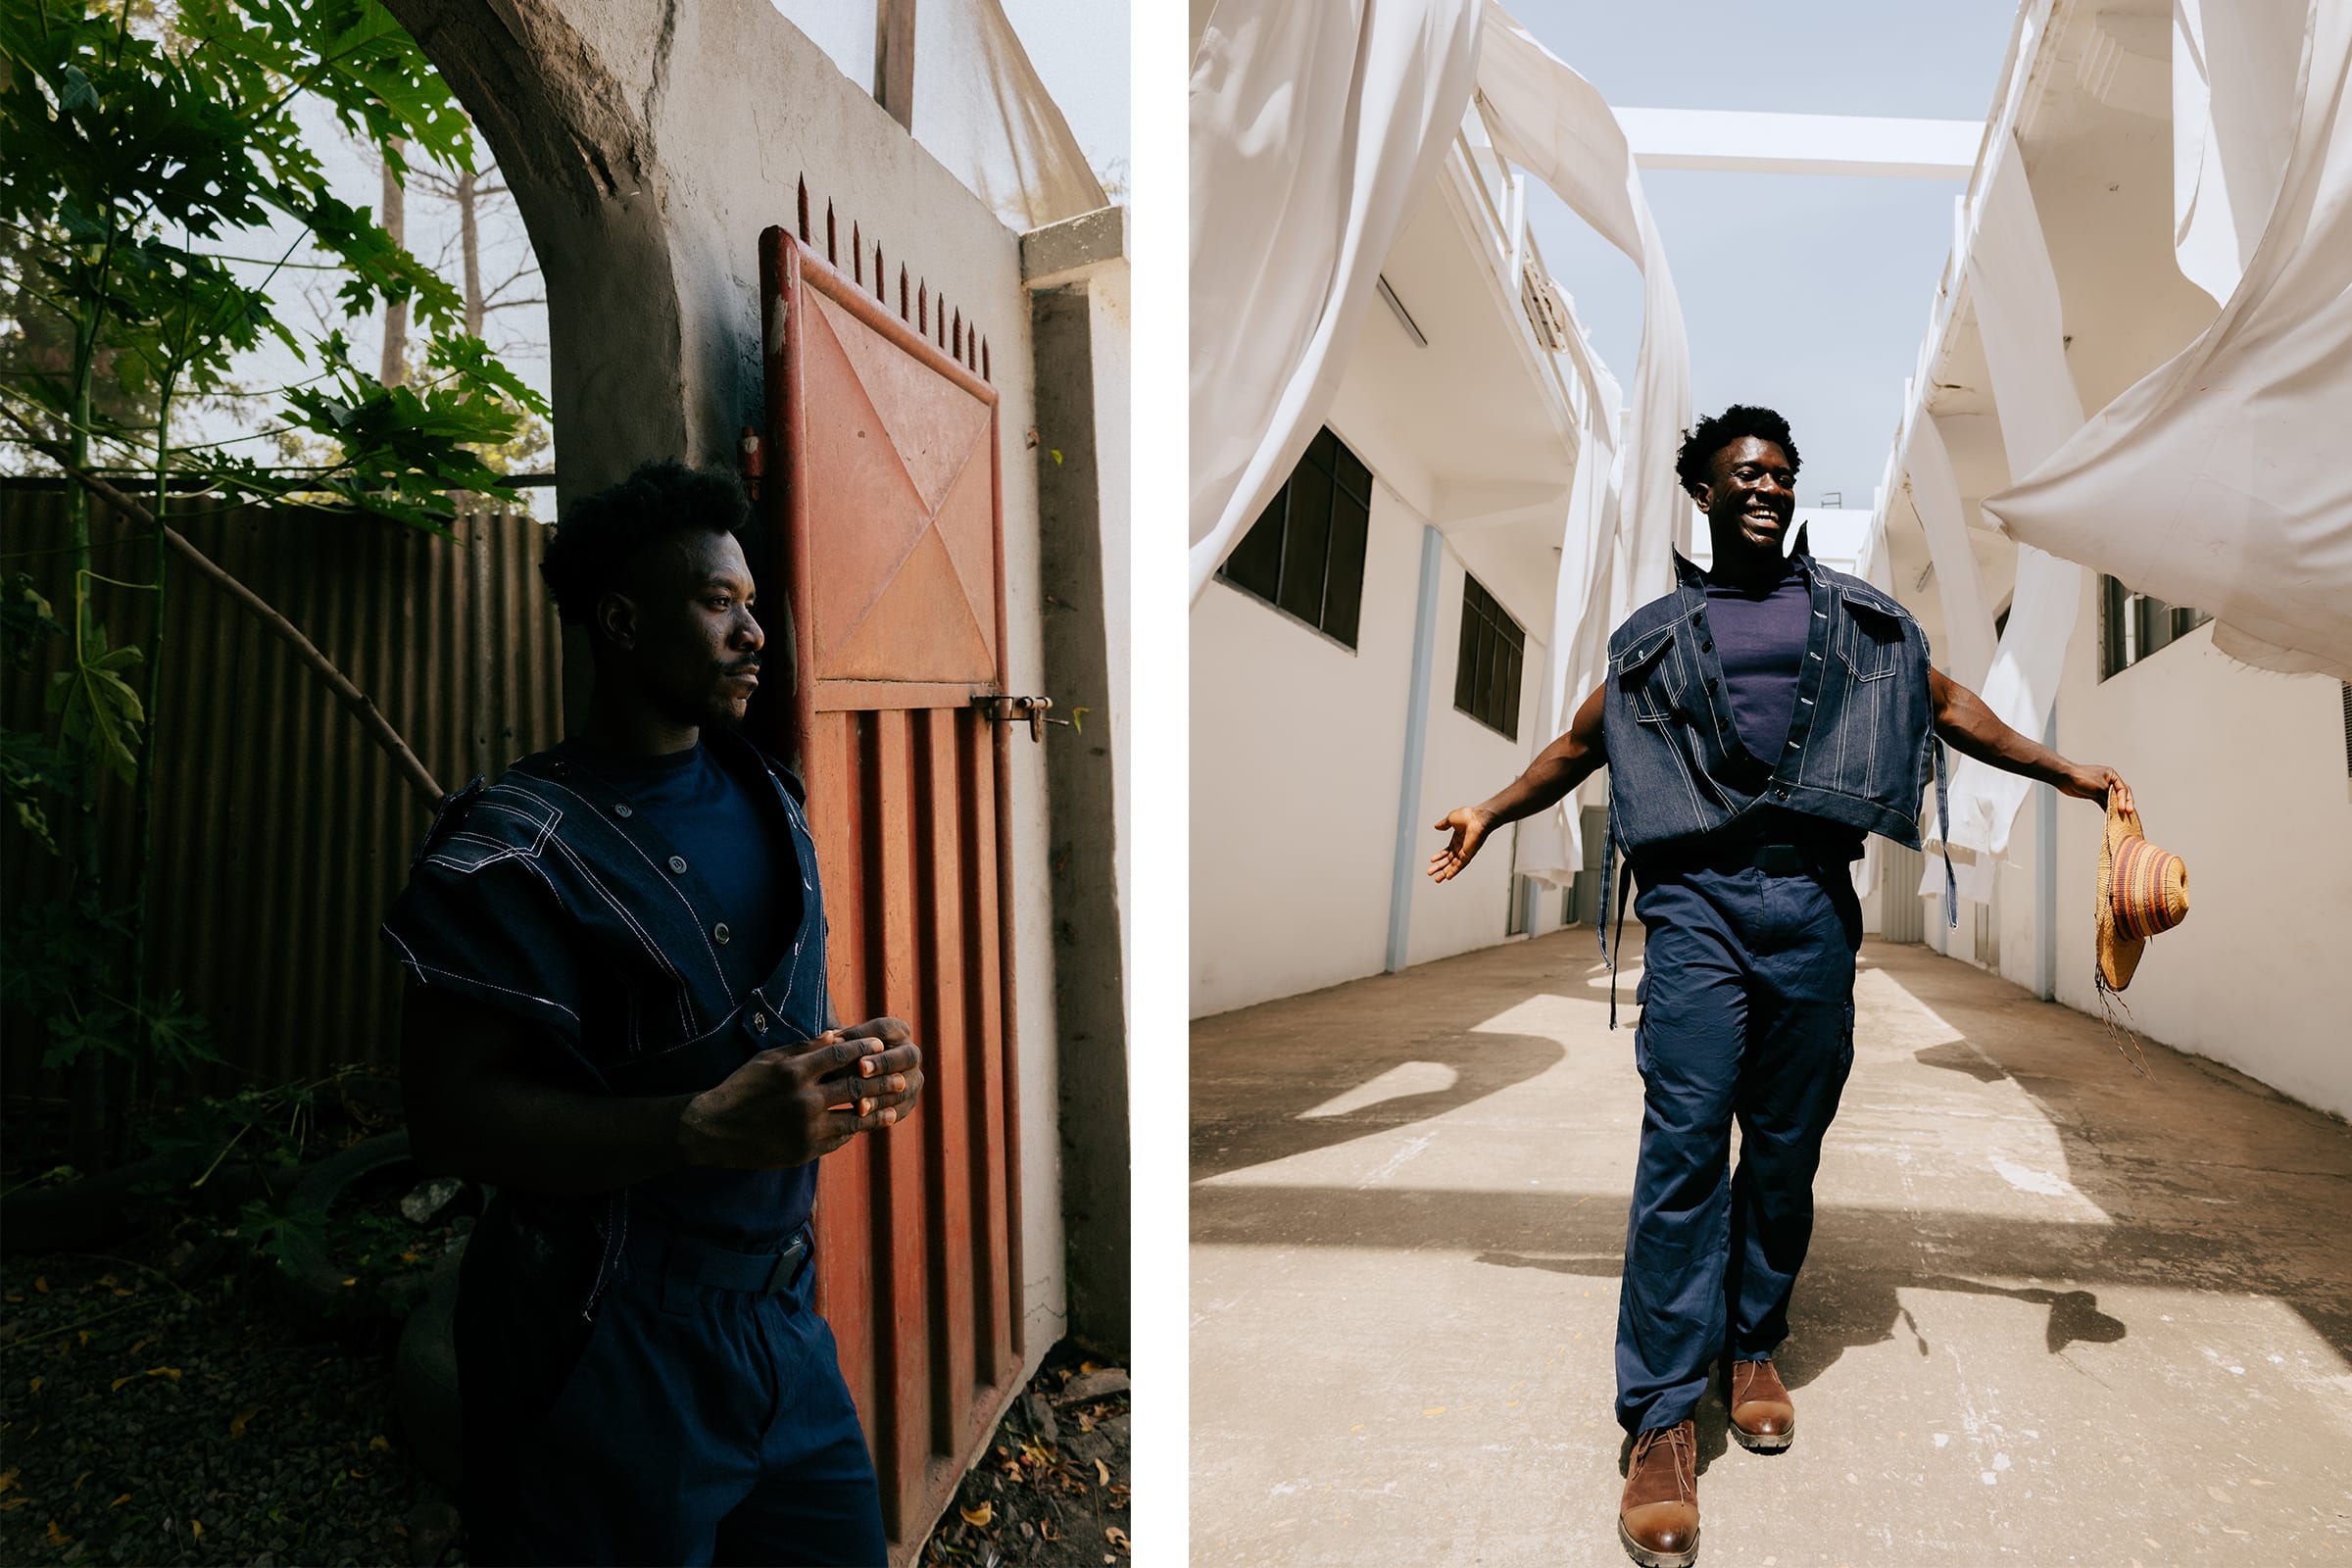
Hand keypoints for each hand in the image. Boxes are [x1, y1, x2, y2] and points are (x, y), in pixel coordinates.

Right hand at [683, 1029, 897, 1169]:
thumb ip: (803, 1050)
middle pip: (856, 1084)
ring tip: (894, 1106)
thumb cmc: (741, 1088)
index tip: (881, 1046)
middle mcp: (804, 1099)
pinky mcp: (805, 1150)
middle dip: (882, 1080)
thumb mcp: (768, 1060)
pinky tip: (865, 1124)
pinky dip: (854, 1129)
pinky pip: (840, 1138)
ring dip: (878, 1110)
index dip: (864, 1049)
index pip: (841, 1054)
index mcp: (795, 1072)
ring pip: (855, 1116)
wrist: (715, 1130)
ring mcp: (806, 1128)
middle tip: (902, 1077)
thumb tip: (836, 1035)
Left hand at [834, 1016, 922, 1128]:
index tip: (838, 1043)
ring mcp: (913, 1078)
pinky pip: (900, 1109)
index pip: (884, 1029)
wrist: (842, 1080)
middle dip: (884, 1062)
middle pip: (906, 1055)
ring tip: (860, 1104)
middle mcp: (910, 1053)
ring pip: (906, 1087)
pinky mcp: (908, 1102)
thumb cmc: (834, 1056)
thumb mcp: (830, 1048)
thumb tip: (829, 1037)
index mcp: (896, 1031)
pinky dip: (882, 1115)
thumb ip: (831, 1042)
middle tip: (862, 1069)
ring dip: (883, 1095)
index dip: (862, 1035)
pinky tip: (863, 1119)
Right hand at [1427, 806, 1491, 883]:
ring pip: (1453, 865)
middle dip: (1439, 867)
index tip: (1431, 860)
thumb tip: (1436, 826)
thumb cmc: (1468, 816)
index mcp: (1457, 839)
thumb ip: (1443, 824)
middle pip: (1448, 861)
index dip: (1439, 856)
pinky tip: (1448, 877)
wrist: (1478, 818)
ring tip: (1437, 879)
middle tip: (1430, 873)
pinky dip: (1454, 871)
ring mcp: (1465, 851)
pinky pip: (1460, 865)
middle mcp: (1461, 847)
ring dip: (1445, 872)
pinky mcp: (1468, 854)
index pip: (1447, 852)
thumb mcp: (1451, 819)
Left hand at [2062, 765, 2132, 813]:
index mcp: (2112, 775)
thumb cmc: (2082, 778)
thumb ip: (2110, 796)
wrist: (2065, 778)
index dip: (2125, 800)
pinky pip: (2104, 803)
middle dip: (2125, 804)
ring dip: (2116, 808)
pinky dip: (2108, 809)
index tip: (2124, 809)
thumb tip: (2116, 806)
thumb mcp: (2100, 786)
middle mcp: (2108, 781)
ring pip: (2112, 800)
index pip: (2123, 789)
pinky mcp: (2094, 795)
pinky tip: (2111, 817)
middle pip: (2120, 794)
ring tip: (2122, 818)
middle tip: (2128, 814)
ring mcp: (2101, 788)